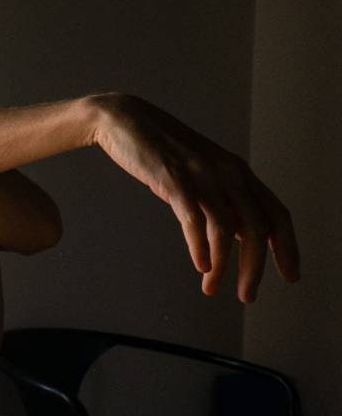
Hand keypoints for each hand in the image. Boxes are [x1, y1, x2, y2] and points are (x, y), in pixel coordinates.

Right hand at [91, 93, 299, 301]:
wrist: (125, 120)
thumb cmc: (161, 151)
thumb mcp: (200, 175)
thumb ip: (220, 199)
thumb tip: (234, 234)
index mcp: (239, 173)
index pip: (276, 214)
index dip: (287, 247)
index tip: (289, 275)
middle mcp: (228, 173)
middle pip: (257, 227)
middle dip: (255, 266)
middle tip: (247, 295)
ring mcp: (202, 175)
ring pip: (227, 227)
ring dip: (224, 264)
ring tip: (213, 289)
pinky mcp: (173, 179)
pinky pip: (195, 218)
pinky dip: (200, 245)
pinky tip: (201, 265)